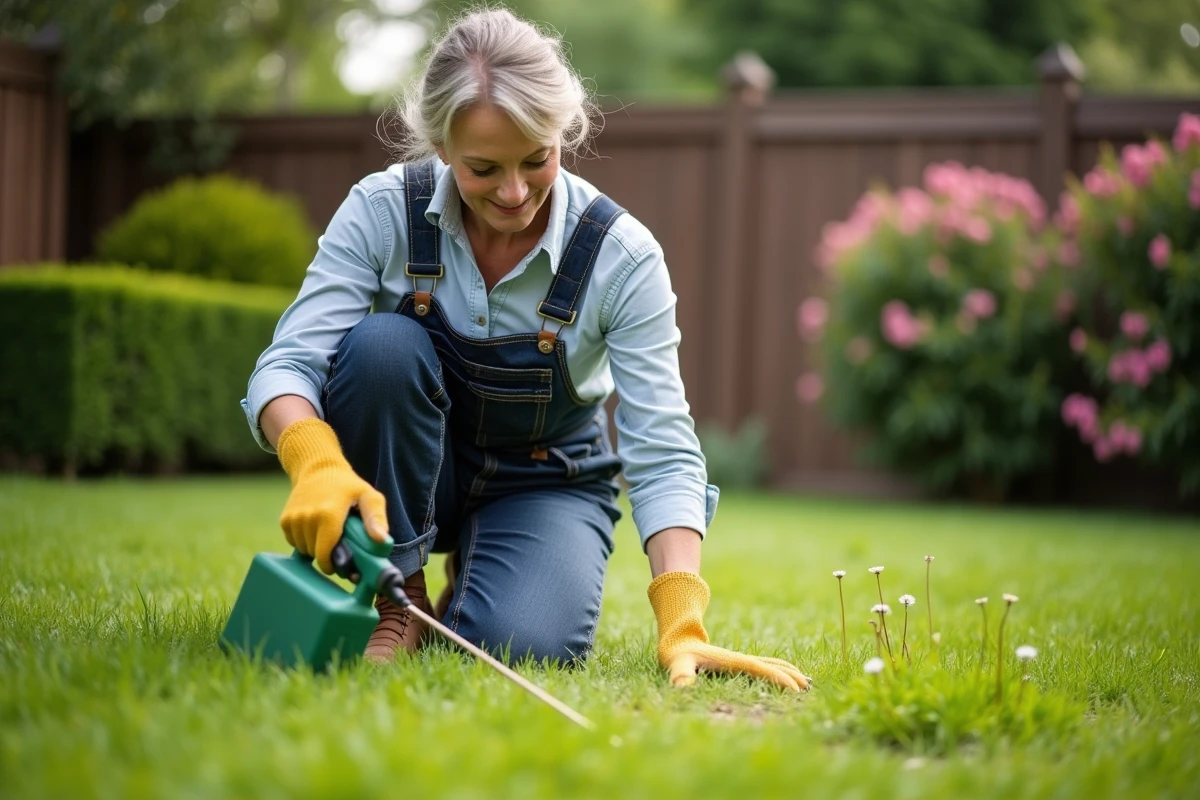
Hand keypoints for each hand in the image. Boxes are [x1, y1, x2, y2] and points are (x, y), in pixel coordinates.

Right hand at [276, 418, 388, 573]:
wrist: (318, 468)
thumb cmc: (348, 485)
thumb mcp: (368, 497)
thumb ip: (376, 518)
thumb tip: (382, 540)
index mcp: (328, 515)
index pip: (324, 555)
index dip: (332, 564)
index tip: (341, 564)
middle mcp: (307, 518)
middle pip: (314, 554)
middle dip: (326, 555)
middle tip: (338, 544)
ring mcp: (293, 518)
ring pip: (303, 549)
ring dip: (314, 548)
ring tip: (326, 534)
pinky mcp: (284, 519)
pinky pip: (293, 541)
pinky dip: (303, 540)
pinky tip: (314, 529)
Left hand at [647, 571, 809, 690]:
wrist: (678, 638)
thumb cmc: (677, 655)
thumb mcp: (677, 664)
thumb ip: (681, 674)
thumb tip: (682, 685)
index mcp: (732, 660)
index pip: (760, 669)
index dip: (777, 678)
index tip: (795, 689)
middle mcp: (741, 659)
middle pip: (772, 665)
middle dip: (790, 675)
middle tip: (810, 689)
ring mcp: (741, 659)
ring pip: (771, 664)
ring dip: (788, 672)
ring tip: (807, 682)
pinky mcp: (738, 662)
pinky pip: (765, 666)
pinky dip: (779, 670)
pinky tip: (786, 677)